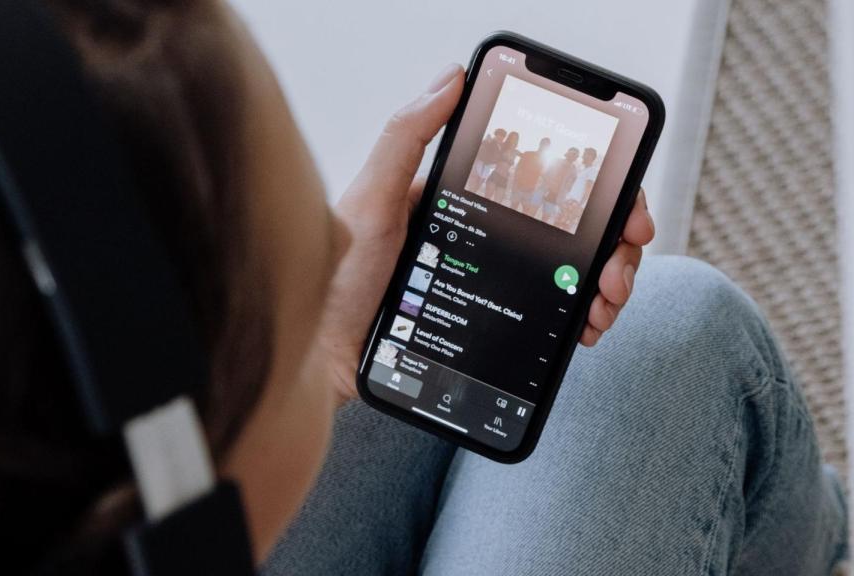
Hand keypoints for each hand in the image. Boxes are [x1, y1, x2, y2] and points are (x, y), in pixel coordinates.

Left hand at [317, 64, 654, 403]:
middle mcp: (485, 237)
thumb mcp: (370, 200)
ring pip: (571, 273)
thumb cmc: (338, 278)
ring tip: (605, 302)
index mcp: (464, 201)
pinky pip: (549, 316)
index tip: (622, 206)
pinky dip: (580, 317)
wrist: (322, 357)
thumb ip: (404, 139)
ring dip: (604, 282)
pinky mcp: (490, 323)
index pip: (543, 180)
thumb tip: (450, 78)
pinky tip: (586, 326)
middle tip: (619, 268)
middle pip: (572, 228)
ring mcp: (492, 281)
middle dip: (612, 244)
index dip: (594, 188)